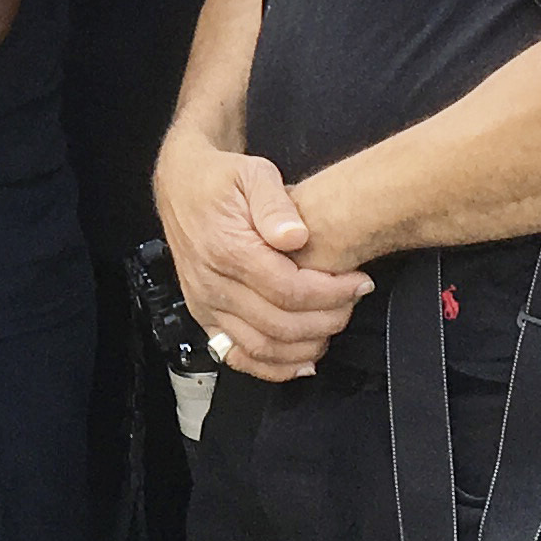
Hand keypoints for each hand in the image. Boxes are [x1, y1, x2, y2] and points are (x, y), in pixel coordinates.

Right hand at [154, 126, 370, 379]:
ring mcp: (206, 305)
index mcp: (226, 249)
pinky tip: (302, 361)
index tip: (359, 282)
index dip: (331, 292)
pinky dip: (273, 367)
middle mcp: (212, 284)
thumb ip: (274, 204)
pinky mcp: (204, 317)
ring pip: (261, 347)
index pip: (288, 289)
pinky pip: (237, 356)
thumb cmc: (221, 179)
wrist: (181, 185)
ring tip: (334, 326)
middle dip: (327, 319)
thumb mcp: (253, 173)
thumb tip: (296, 236)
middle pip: (279, 324)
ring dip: (305, 346)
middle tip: (353, 302)